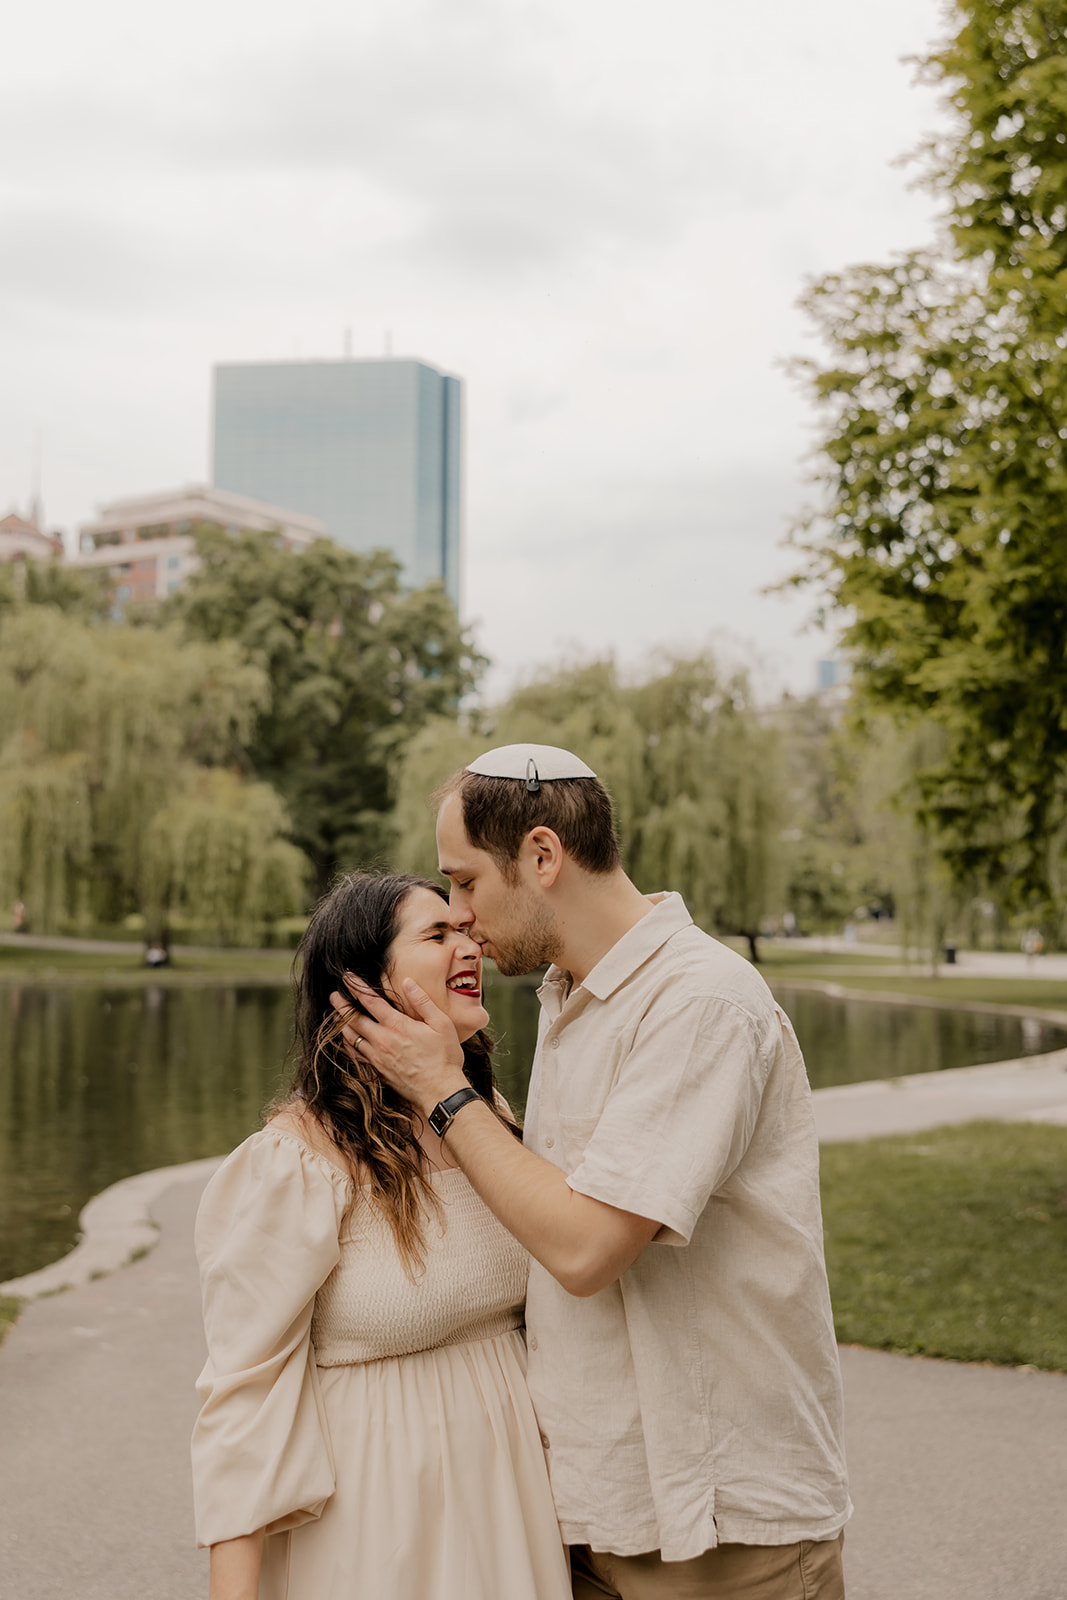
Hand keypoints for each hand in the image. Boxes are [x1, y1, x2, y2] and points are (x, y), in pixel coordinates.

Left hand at [330, 975, 468, 1115]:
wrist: (440, 1092)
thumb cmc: (445, 1057)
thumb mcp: (441, 1024)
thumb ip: (422, 1001)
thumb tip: (407, 982)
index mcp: (397, 1025)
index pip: (370, 1001)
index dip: (356, 987)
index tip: (347, 977)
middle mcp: (382, 1040)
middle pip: (354, 1019)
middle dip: (342, 1005)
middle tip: (333, 995)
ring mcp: (378, 1057)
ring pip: (352, 1038)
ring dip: (342, 1024)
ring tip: (335, 1015)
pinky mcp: (378, 1071)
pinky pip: (356, 1055)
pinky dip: (348, 1045)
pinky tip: (347, 1041)